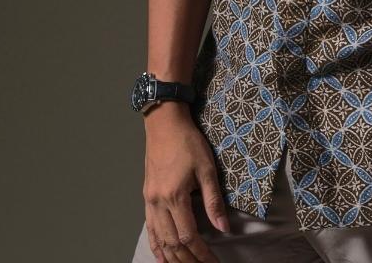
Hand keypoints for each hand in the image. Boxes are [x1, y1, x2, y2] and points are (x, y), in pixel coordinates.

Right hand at [142, 104, 229, 262]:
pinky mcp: (146, 197)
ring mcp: (149, 201)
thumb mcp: (207, 168)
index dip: (201, 253)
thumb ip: (214, 200)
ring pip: (159, 239)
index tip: (212, 262)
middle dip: (187, 260)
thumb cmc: (188, 142)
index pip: (188, 236)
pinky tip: (161, 256)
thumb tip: (225, 228)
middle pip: (172, 243)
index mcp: (175, 196)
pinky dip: (155, 245)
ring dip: (171, 258)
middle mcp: (158, 203)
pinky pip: (149, 228)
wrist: (164, 124)